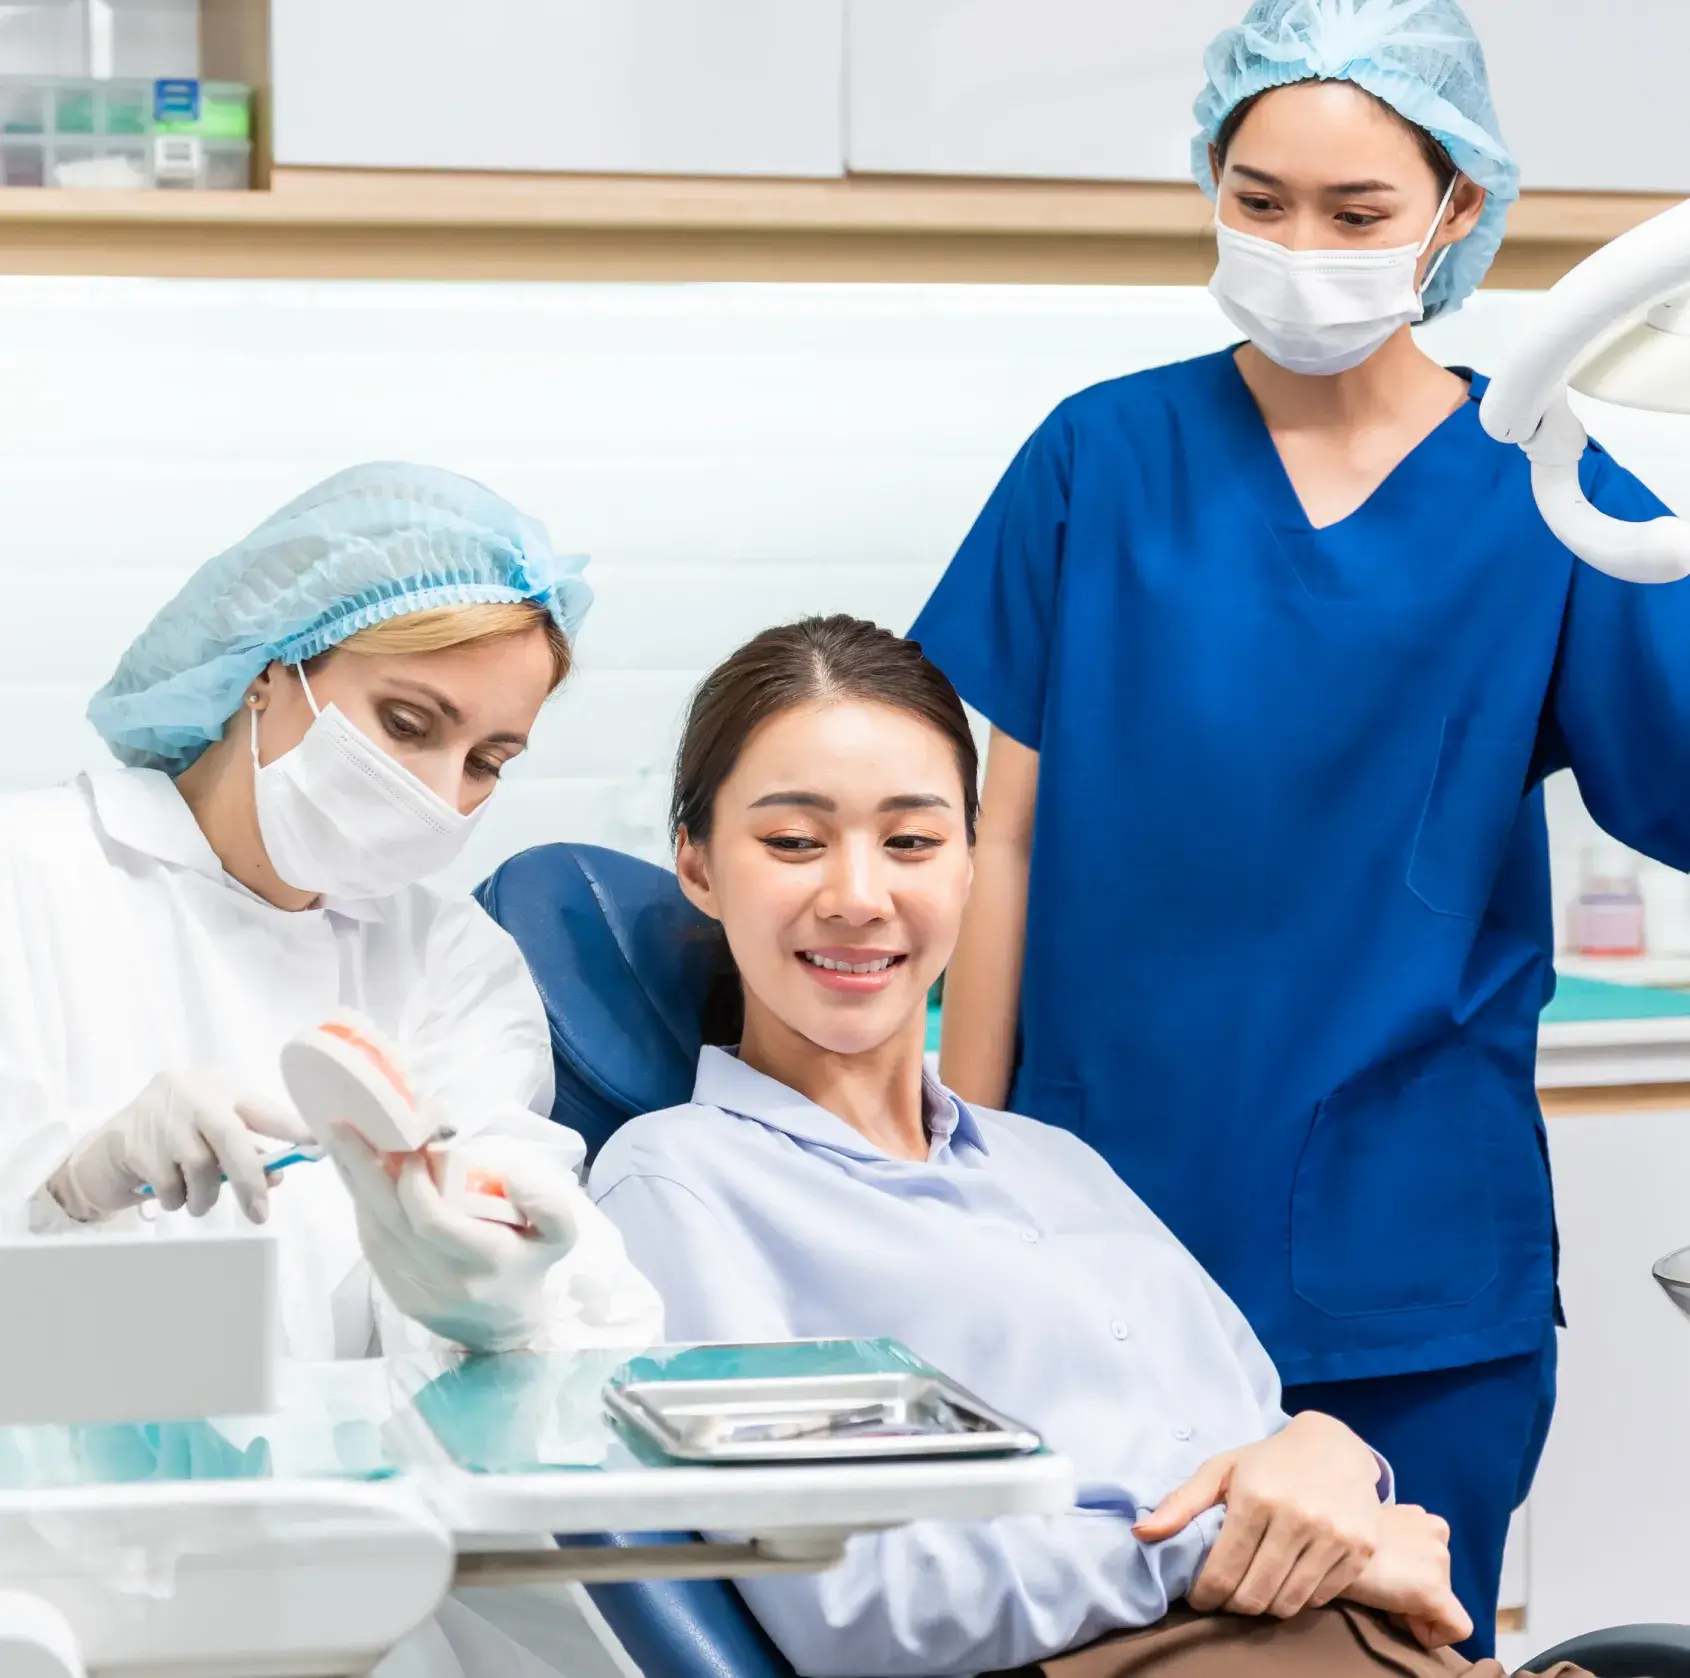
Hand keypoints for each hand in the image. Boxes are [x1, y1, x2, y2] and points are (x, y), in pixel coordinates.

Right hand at [48, 1070, 310, 1222]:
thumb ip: (245, 1150)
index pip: (264, 1109)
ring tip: (199, 1200)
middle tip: (260, 1214)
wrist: (107, 1148)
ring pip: (201, 1168)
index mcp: (222, 1087)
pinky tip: (171, 1193)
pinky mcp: (135, 1140)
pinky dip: (176, 1200)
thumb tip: (277, 1177)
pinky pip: (170, 1185)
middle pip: (233, 1138)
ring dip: (205, 1196)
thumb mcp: (212, 1137)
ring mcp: (162, 1114)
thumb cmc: (174, 1140)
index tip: (317, 1145)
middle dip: (251, 1181)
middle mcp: (194, 1093)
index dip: (292, 1128)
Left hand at [326, 1127, 579, 1353]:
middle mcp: (444, 1280)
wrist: (507, 1330)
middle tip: (342, 1128)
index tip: (411, 1149)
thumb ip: (547, 1203)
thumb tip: (508, 1177)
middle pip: (391, 1222)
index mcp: (485, 1260)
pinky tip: (357, 1181)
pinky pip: (372, 1248)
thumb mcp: (561, 1235)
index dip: (414, 1184)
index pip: (433, 1221)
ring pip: (374, 1233)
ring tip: (342, 1145)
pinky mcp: (398, 1296)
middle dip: (363, 1171)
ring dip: (355, 1186)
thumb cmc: (530, 1267)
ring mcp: (415, 1292)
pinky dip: (362, 1211)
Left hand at [1133, 1411, 1382, 1618]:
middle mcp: (1297, 1517)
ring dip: (1265, 1606)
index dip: (1206, 1596)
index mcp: (1256, 1497)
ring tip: (1253, 1590)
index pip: (1223, 1572)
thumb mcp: (1220, 1470)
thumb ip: (1180, 1504)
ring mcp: (1333, 1535)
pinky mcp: (1360, 1549)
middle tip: (1226, 1596)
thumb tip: (1140, 1534)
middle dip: (1233, 1605)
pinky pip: (1321, 1596)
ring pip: (1288, 1602)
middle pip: (1255, 1595)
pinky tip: (1286, 1579)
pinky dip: (1300, 1597)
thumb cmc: (1268, 1460)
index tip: (1200, 1598)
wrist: (1335, 1446)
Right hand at [1342, 1504, 1471, 1649]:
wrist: (1322, 1551)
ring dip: (1418, 1605)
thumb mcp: (1367, 1527)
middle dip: (1414, 1589)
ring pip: (1446, 1600)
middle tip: (1383, 1587)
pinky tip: (1400, 1618)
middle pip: (1440, 1576)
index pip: (1431, 1554)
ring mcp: (1440, 1558)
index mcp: (1420, 1514)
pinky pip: (1457, 1627)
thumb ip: (1390, 1538)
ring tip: (1386, 1596)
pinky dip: (1432, 1633)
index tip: (1384, 1573)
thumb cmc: (1335, 1541)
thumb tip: (1393, 1563)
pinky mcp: (1436, 1590)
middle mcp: (1437, 1529)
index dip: (1410, 1572)